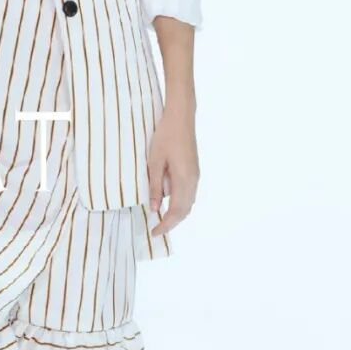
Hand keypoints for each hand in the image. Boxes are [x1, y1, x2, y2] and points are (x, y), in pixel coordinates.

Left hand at [147, 101, 198, 238]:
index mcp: (184, 180)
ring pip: (188, 202)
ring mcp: (195, 175)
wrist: (181, 117)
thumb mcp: (154, 162)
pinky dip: (179, 203)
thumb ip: (156, 186)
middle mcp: (193, 180)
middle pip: (185, 210)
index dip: (166, 224)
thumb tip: (154, 208)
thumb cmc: (165, 136)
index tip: (154, 232)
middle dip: (172, 222)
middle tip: (157, 229)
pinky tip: (167, 201)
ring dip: (176, 213)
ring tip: (161, 218)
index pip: (176, 211)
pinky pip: (188, 193)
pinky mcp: (193, 170)